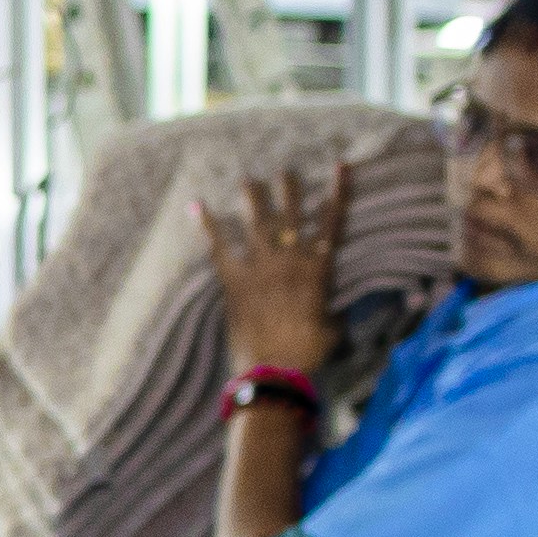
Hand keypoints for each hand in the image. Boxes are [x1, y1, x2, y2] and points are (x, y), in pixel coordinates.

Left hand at [199, 158, 356, 378]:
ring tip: (248, 180)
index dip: (337, 192)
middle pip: (291, 215)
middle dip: (289, 189)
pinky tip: (197, 205)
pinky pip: (219, 247)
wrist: (275, 371)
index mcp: (319, 269)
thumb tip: (336, 306)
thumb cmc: (310, 352)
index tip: (340, 166)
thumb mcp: (334, 326)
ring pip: (257, 223)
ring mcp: (261, 269)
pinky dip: (207, 225)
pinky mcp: (234, 282)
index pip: (332, 222)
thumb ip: (334, 307)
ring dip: (253, 199)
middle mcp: (291, 261)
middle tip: (285, 169)